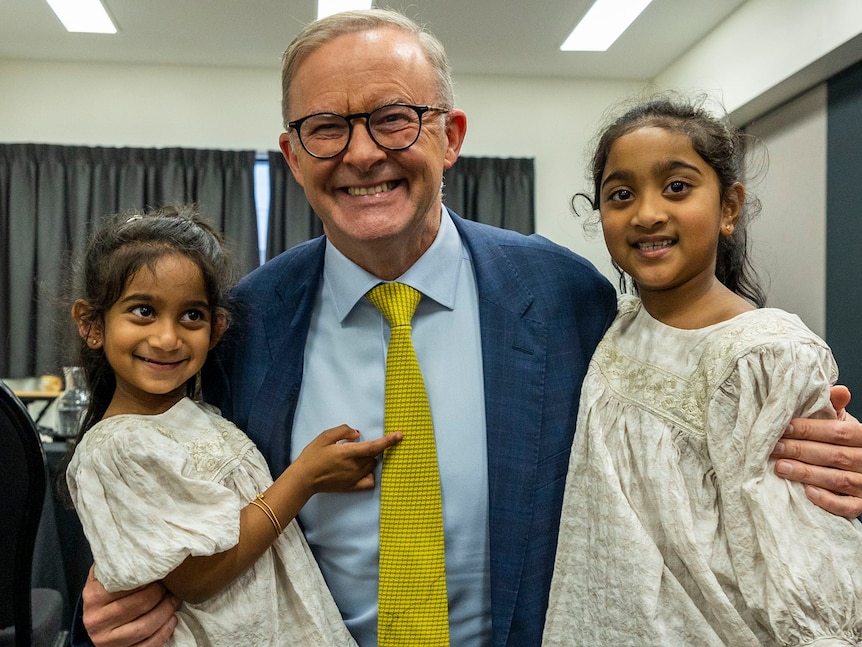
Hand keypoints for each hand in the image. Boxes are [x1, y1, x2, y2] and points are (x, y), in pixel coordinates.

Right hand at [83, 565, 179, 646]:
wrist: (95, 622)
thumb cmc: (106, 594)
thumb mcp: (105, 576)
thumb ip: (118, 562)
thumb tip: (142, 541)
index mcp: (93, 596)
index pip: (127, 584)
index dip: (150, 576)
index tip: (163, 569)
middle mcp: (96, 620)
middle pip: (139, 605)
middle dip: (162, 594)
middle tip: (172, 585)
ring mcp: (106, 640)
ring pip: (144, 627)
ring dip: (166, 612)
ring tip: (175, 600)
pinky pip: (147, 645)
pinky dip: (164, 632)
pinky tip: (172, 620)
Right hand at [293, 424, 401, 492]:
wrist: (304, 479)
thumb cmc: (312, 456)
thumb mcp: (324, 437)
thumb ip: (343, 432)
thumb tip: (357, 433)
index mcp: (349, 453)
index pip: (374, 446)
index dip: (389, 440)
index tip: (400, 435)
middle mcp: (355, 466)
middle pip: (375, 455)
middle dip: (374, 448)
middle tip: (362, 444)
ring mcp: (355, 478)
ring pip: (372, 466)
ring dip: (371, 459)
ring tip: (357, 456)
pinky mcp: (352, 487)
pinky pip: (369, 482)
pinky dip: (371, 474)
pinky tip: (364, 470)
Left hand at [771, 385, 861, 517]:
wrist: (859, 467)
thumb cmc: (842, 442)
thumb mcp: (840, 422)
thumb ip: (833, 407)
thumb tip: (839, 390)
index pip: (838, 432)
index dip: (810, 429)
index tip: (783, 428)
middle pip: (834, 455)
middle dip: (800, 451)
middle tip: (773, 448)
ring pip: (838, 480)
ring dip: (807, 473)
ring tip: (780, 468)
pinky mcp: (860, 504)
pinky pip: (847, 506)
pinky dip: (828, 500)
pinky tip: (807, 493)